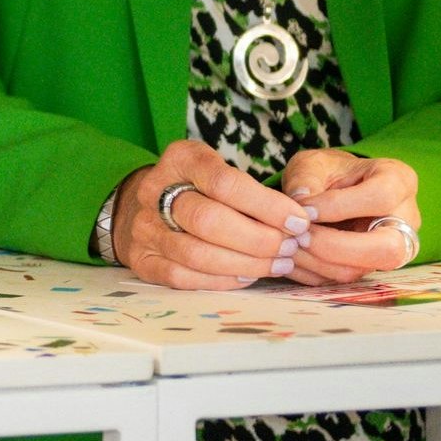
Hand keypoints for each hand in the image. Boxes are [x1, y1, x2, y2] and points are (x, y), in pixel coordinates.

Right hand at [107, 137, 306, 289]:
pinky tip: (247, 276)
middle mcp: (154, 191)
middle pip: (208, 220)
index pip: (224, 182)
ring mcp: (144, 227)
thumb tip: (299, 223)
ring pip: (196, 253)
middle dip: (258, 238)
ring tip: (277, 264)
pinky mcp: (141, 259)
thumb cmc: (201, 189)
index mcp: (180, 159)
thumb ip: (253, 192)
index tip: (299, 221)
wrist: (147, 206)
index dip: (267, 205)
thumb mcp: (221, 171)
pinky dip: (220, 280)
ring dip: (245, 263)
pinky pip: (182, 277)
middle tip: (289, 247)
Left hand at [277, 148, 421, 283]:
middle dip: (334, 247)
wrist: (335, 189)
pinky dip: (311, 272)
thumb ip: (305, 178)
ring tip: (286, 245)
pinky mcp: (369, 267)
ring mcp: (391, 248)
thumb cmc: (328, 172)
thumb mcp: (314, 163)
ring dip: (317, 262)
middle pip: (386, 248)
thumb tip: (299, 203)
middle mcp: (405, 219)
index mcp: (399, 181)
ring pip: (361, 269)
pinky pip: (341, 280)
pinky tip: (289, 257)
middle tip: (297, 237)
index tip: (303, 209)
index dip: (338, 207)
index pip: (380, 198)